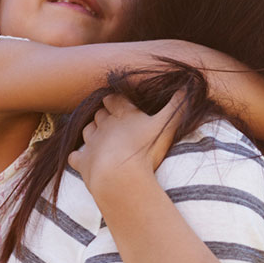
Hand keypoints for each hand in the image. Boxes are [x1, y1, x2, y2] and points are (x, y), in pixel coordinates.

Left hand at [68, 90, 186, 202]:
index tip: (118, 102)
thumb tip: (188, 85)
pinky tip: (84, 159)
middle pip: (99, 114)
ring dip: (92, 132)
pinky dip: (78, 155)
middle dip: (104, 115)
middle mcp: (104, 125)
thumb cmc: (145, 149)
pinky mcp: (83, 162)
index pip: (114, 99)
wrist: (120, 177)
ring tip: (101, 138)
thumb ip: (177, 105)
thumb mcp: (167, 125)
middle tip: (112, 122)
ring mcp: (91, 143)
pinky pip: (75, 155)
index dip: (115, 100)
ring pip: (87, 130)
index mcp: (123, 114)